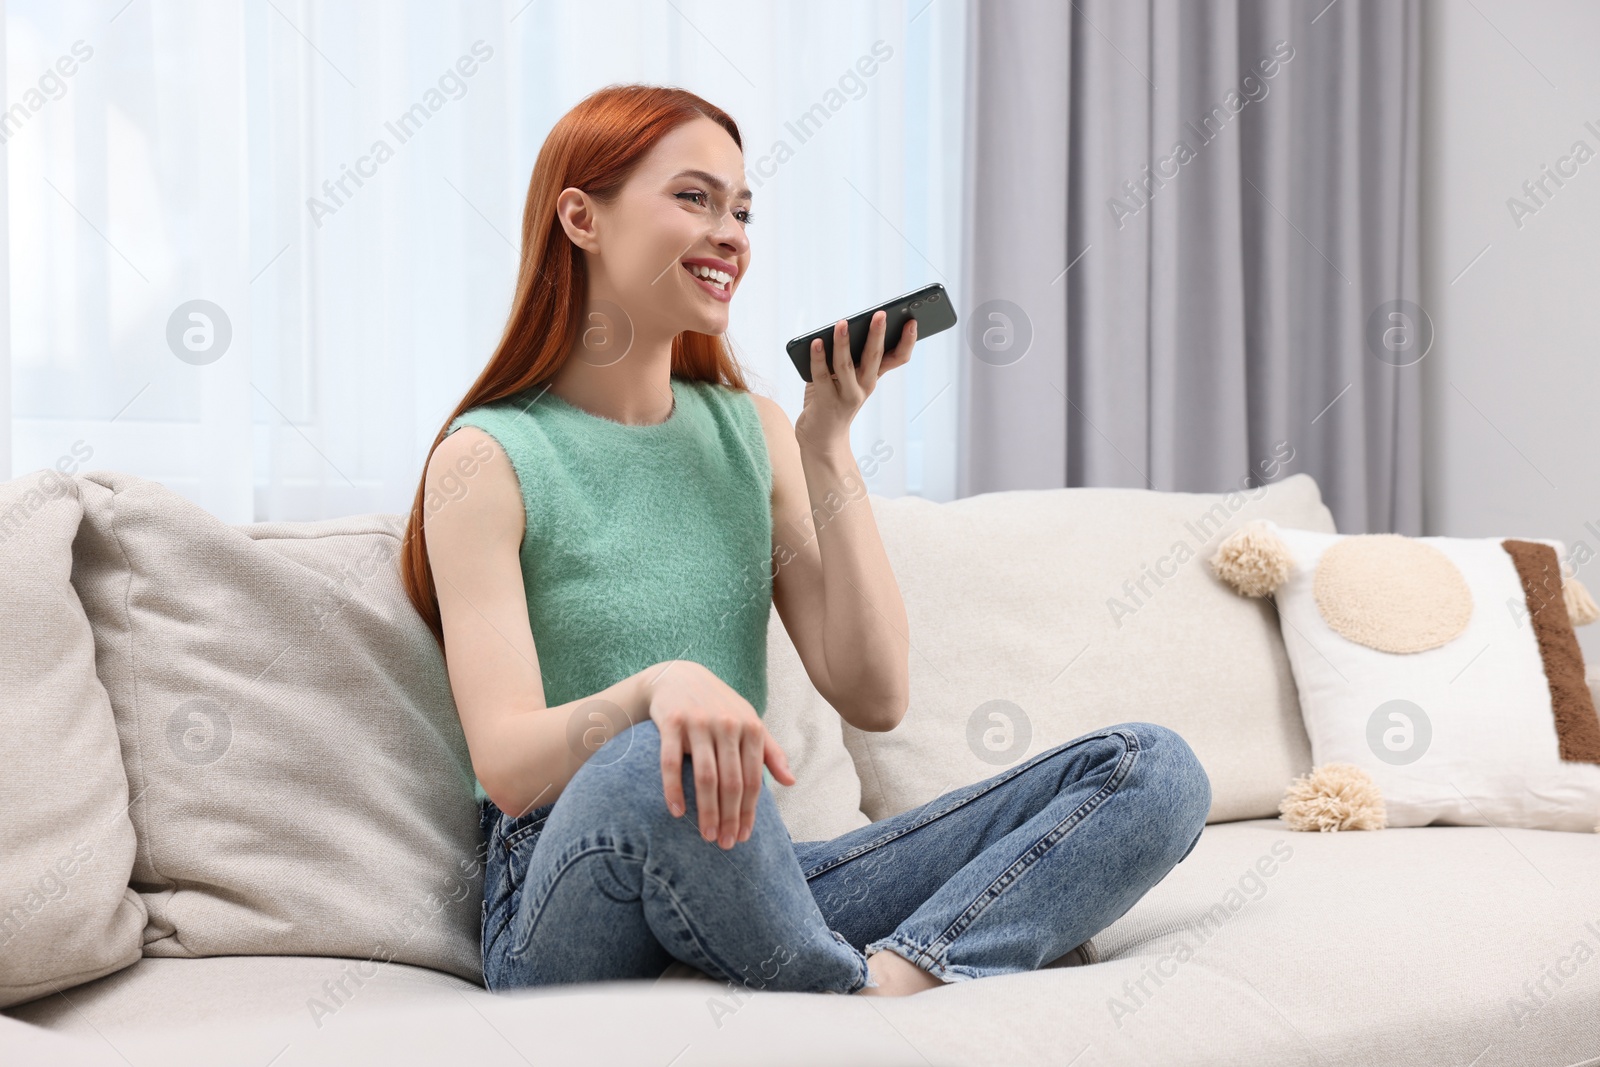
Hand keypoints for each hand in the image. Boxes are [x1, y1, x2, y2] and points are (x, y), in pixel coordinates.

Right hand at [646, 660, 795, 848]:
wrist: (678, 675)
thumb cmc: (719, 705)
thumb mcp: (749, 721)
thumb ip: (770, 751)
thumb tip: (791, 781)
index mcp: (750, 727)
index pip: (753, 779)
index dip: (749, 811)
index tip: (744, 837)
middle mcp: (727, 724)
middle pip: (732, 782)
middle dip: (730, 817)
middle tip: (725, 844)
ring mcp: (699, 723)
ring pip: (706, 776)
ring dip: (706, 811)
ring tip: (706, 835)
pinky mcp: (671, 722)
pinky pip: (671, 762)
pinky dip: (674, 789)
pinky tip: (676, 812)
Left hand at [795, 310, 916, 448]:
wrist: (821, 439)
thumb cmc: (832, 400)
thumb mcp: (846, 377)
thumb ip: (846, 356)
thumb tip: (842, 326)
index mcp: (872, 378)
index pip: (897, 358)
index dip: (907, 341)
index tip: (912, 322)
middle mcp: (864, 387)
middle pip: (875, 358)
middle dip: (878, 334)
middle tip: (880, 314)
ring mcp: (846, 396)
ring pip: (846, 365)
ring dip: (844, 343)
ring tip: (842, 323)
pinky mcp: (825, 402)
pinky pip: (822, 375)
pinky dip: (818, 358)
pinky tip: (816, 342)